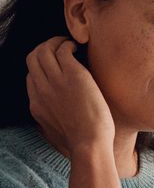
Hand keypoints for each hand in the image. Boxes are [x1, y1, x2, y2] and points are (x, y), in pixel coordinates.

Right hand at [25, 36, 114, 155]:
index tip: (54, 67)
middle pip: (32, 59)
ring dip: (55, 42)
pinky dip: (68, 45)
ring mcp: (56, 81)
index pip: (30, 77)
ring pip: (43, 50)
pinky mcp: (73, 75)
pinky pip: (62, 50)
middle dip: (43, 49)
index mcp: (36, 105)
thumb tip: (53, 126)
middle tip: (58, 48)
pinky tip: (77, 48)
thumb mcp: (55, 135)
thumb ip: (51, 124)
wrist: (90, 145)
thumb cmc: (81, 145)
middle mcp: (42, 90)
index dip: (40, 69)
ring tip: (68, 44)